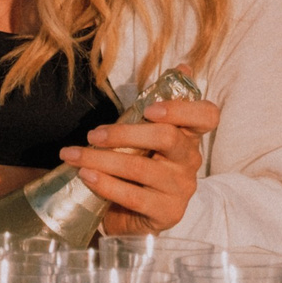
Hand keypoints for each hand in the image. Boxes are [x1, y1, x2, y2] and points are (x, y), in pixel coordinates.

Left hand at [62, 97, 219, 234]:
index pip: (207, 116)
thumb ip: (156, 105)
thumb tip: (183, 67)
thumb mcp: (146, 135)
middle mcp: (190, 161)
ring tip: (74, 155)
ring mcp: (181, 189)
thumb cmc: (138, 165)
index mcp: (189, 136)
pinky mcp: (167, 213)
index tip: (150, 109)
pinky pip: (133, 196)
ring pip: (141, 168)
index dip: (182, 108)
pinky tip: (86, 175)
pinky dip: (105, 184)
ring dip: (101, 159)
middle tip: (93, 134)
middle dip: (124, 133)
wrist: (131, 214)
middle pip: (167, 137)